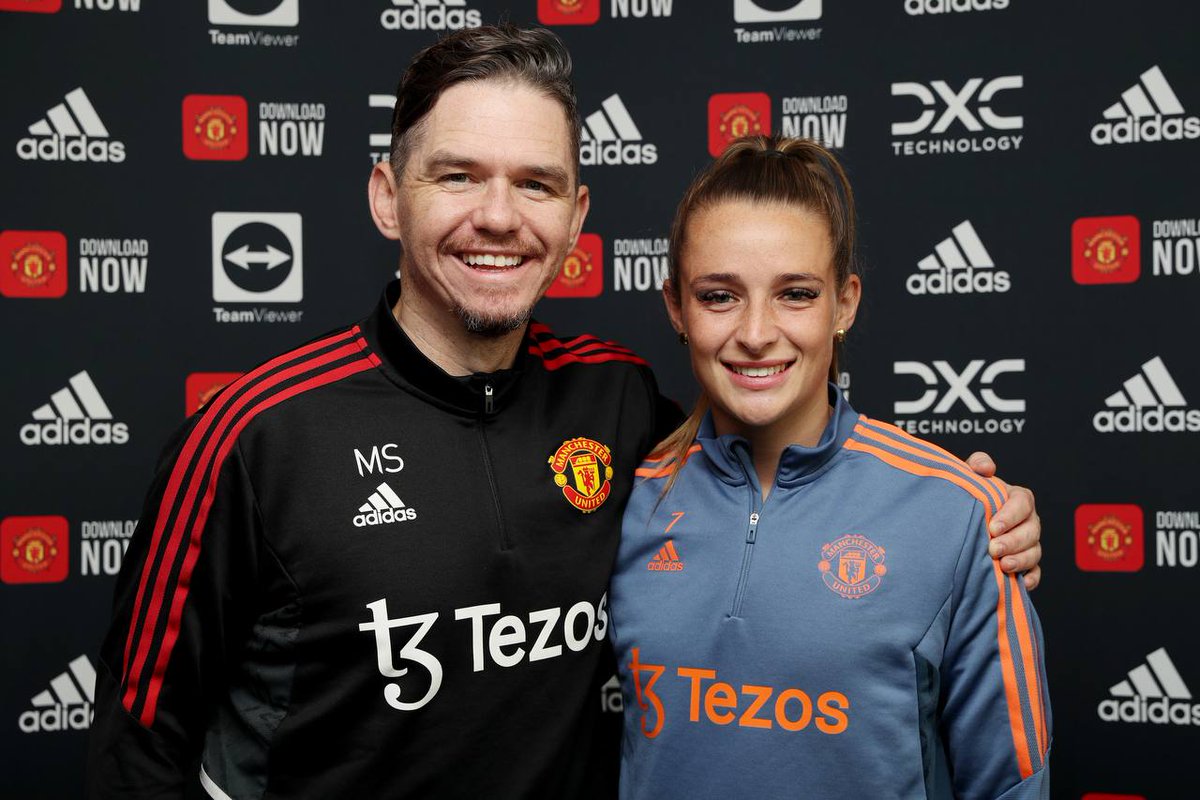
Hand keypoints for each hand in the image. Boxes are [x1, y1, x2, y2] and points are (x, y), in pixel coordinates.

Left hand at [966, 452, 1040, 591]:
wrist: (962, 522)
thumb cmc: (969, 497)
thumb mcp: (970, 476)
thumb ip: (978, 465)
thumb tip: (985, 468)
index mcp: (1018, 499)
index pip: (1023, 503)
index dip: (1011, 515)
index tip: (993, 527)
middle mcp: (1028, 521)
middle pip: (1031, 531)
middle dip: (1014, 541)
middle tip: (993, 549)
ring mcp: (1029, 544)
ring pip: (1034, 552)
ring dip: (1020, 560)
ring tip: (1002, 566)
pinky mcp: (1026, 564)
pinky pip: (1035, 573)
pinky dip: (1030, 579)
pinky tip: (1019, 584)